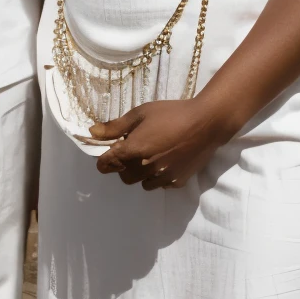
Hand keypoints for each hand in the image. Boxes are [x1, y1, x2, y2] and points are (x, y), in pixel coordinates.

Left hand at [89, 97, 227, 189]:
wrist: (206, 123)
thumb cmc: (171, 113)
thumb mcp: (141, 113)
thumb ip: (115, 126)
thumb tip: (93, 133)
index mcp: (134, 150)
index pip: (107, 165)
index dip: (104, 160)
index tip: (109, 154)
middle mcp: (146, 168)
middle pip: (124, 177)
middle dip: (124, 166)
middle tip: (134, 151)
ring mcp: (163, 177)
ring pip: (142, 184)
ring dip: (141, 173)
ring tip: (152, 156)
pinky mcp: (177, 182)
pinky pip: (160, 185)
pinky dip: (158, 177)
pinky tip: (167, 161)